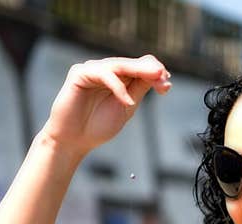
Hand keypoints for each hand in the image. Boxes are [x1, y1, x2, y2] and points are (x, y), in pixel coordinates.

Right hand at [41, 55, 171, 156]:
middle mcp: (107, 70)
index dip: (155, 73)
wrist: (75, 140)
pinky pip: (102, 74)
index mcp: (120, 78)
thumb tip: (161, 75)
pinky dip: (117, 87)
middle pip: (132, 64)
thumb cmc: (99, 125)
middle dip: (150, 70)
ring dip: (139, 72)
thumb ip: (139, 90)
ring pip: (119, 65)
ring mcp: (93, 70)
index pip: (141, 67)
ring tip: (155, 80)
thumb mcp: (127, 107)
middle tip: (164, 76)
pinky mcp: (79, 73)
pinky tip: (127, 101)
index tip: (167, 86)